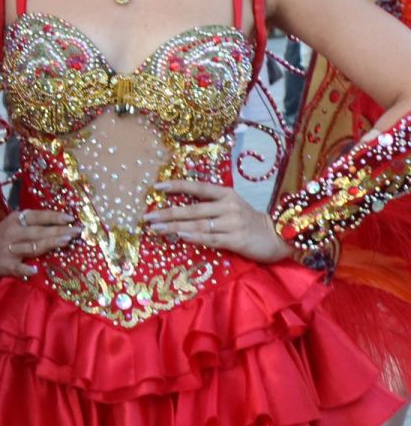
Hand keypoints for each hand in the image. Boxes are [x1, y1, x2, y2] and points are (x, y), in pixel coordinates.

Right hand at [0, 208, 75, 280]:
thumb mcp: (10, 226)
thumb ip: (28, 224)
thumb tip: (56, 225)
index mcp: (14, 221)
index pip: (37, 216)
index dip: (54, 216)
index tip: (70, 218)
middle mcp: (11, 232)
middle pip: (38, 231)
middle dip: (58, 230)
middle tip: (76, 232)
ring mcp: (8, 249)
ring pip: (31, 246)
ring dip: (49, 244)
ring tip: (65, 242)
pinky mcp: (4, 264)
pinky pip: (16, 267)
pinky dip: (25, 268)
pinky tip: (34, 270)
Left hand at [145, 179, 285, 262]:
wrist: (278, 236)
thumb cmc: (249, 221)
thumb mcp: (231, 205)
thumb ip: (210, 203)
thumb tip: (179, 207)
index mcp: (226, 194)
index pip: (198, 187)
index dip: (177, 185)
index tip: (157, 186)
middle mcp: (229, 206)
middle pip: (193, 209)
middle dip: (168, 213)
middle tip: (147, 217)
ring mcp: (233, 223)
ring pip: (199, 225)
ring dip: (175, 227)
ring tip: (156, 229)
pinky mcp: (237, 240)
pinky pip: (211, 239)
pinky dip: (195, 238)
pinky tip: (181, 237)